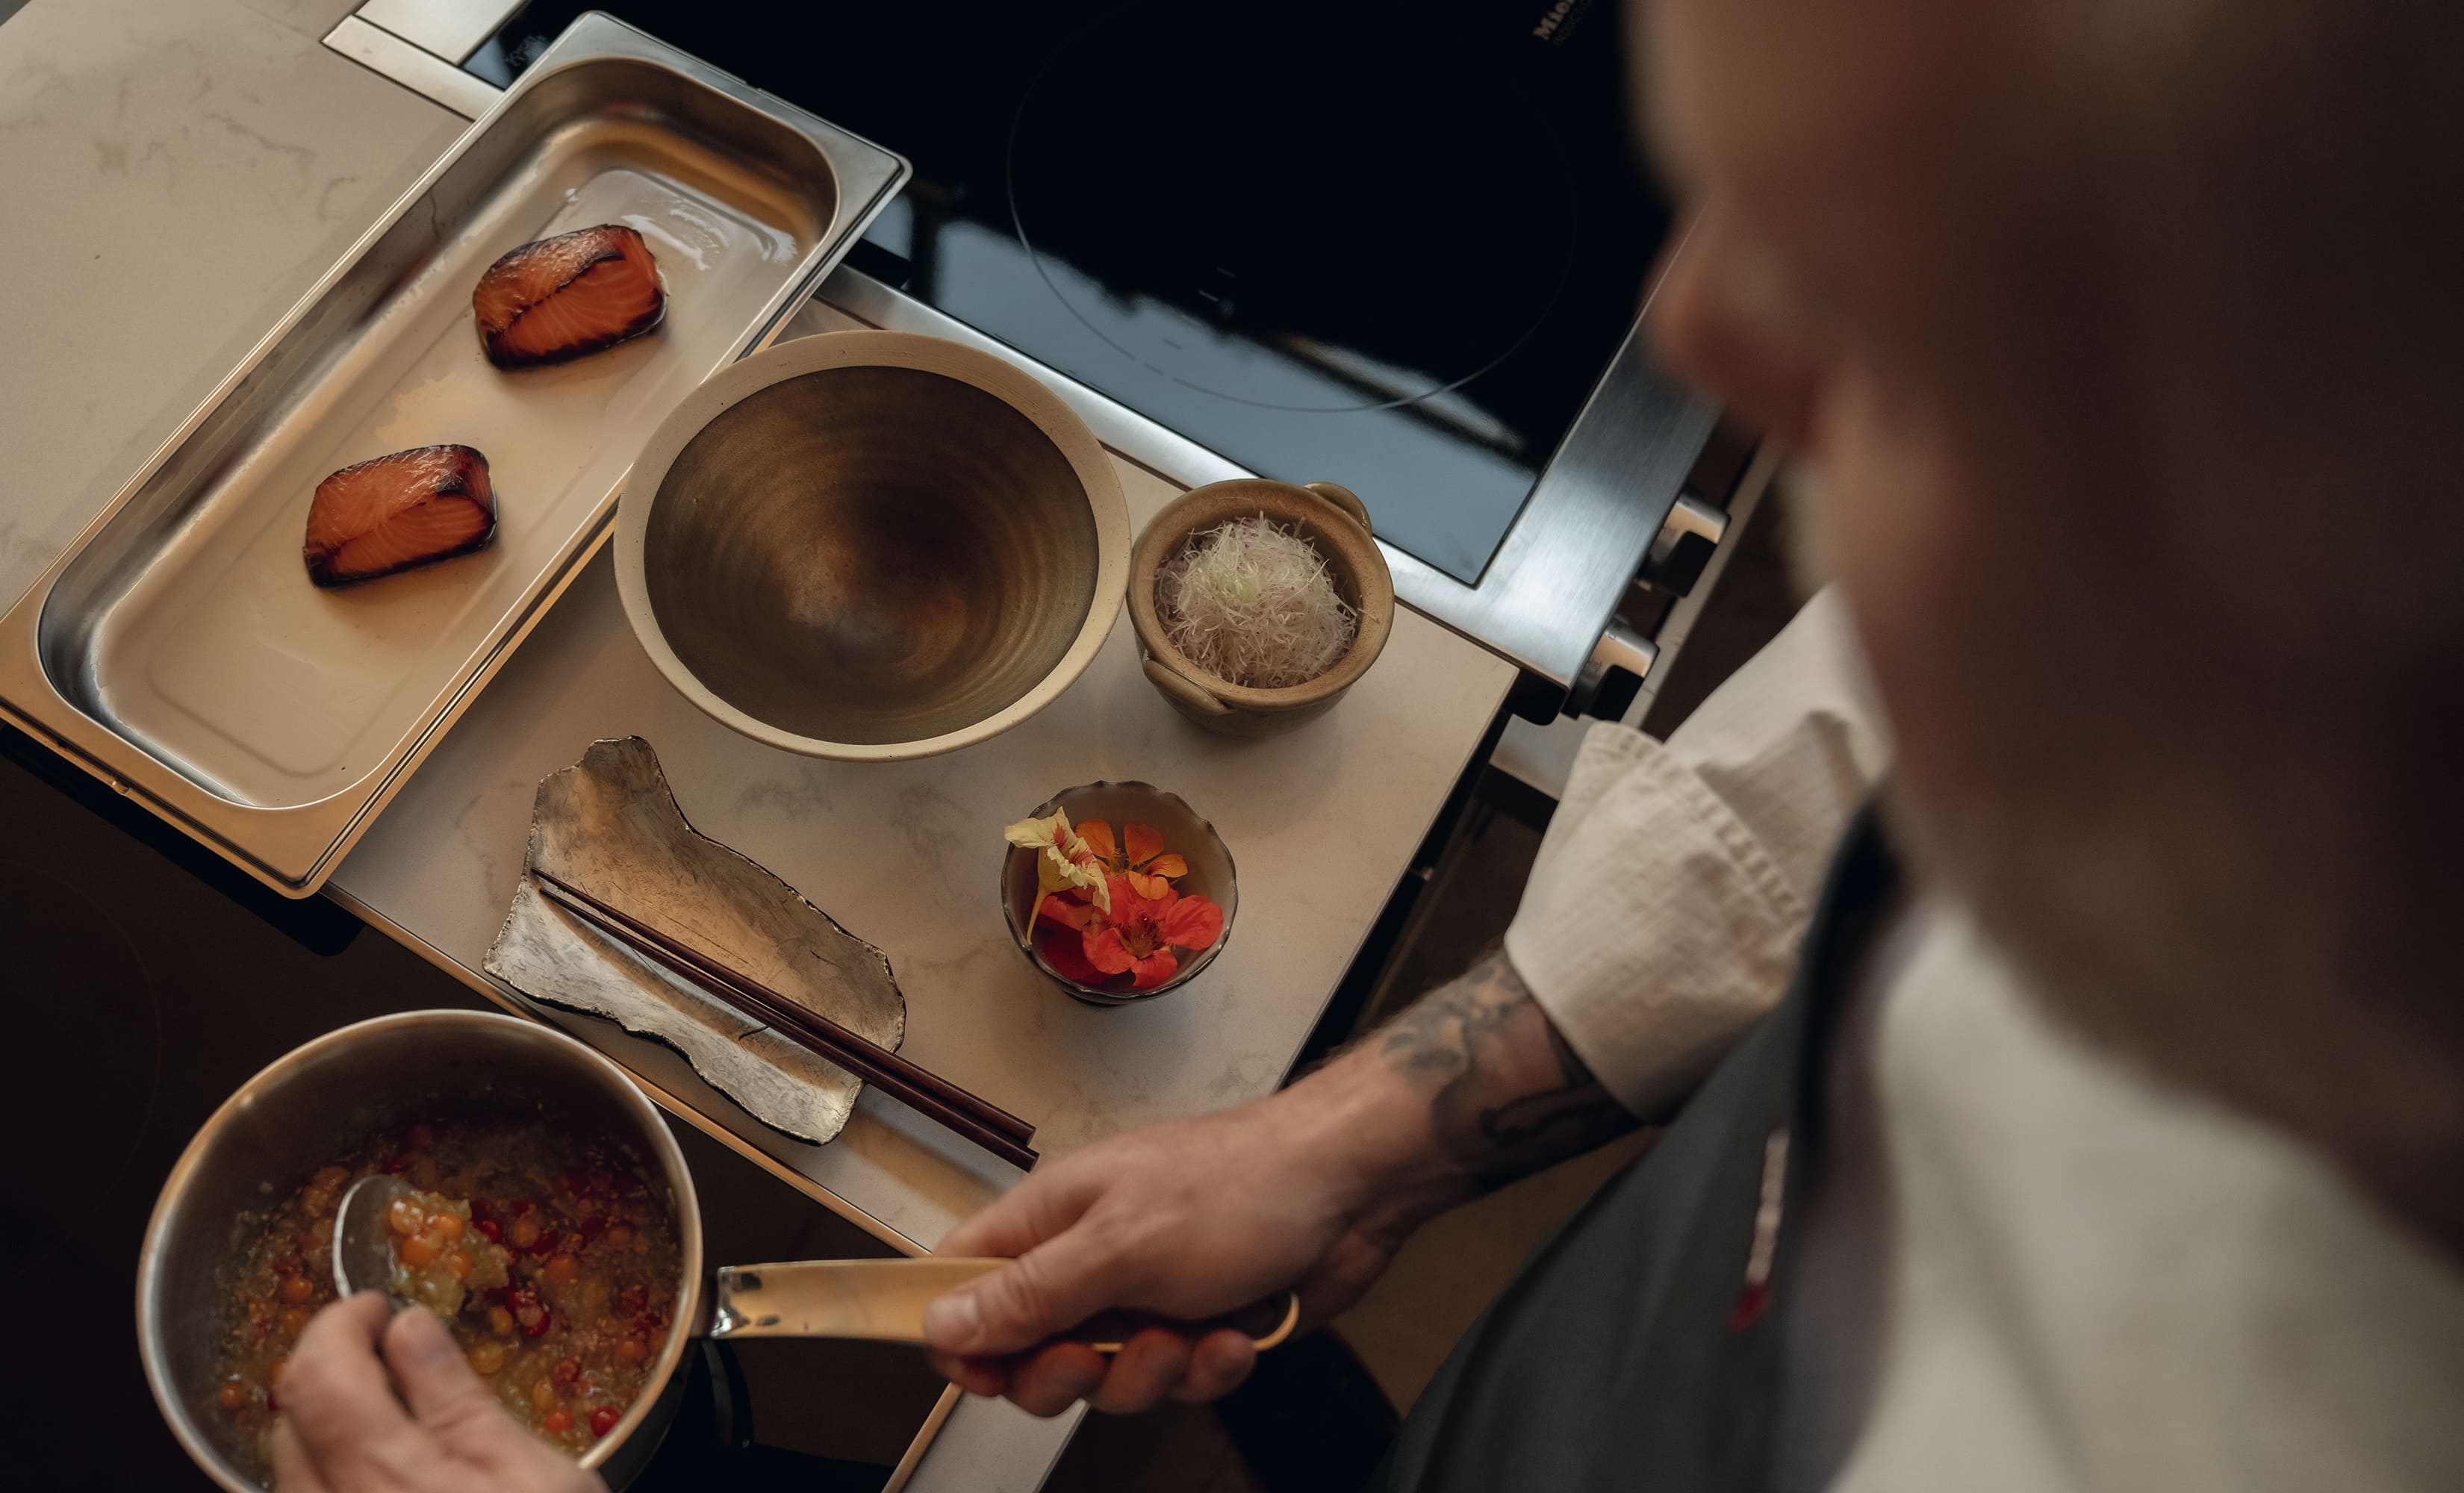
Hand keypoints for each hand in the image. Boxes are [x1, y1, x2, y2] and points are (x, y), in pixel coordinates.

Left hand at [272, 1293, 603, 1492]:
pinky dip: (332, 1480)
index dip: (338, 1324)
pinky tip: (384, 1481)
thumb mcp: (530, 1475)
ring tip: (389, 1413)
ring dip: (327, 1429)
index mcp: (382, 1476)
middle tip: (383, 1348)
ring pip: (290, 1476)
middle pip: (289, 1423)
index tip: (377, 1306)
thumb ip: (457, 1399)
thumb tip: (410, 1328)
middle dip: (328, 1369)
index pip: (317, 1374)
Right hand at [920, 1082, 1415, 1418]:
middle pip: (1026, 1352)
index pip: (960, 1280)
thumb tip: (941, 1323)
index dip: (959, 1337)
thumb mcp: (1121, 1245)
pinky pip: (1176, 1381)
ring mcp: (1143, 1295)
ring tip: (1191, 1336)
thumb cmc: (1239, 1187)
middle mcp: (1089, 1258)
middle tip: (1095, 1359)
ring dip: (1150, 1373)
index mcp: (1051, 1219)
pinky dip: (1208, 1368)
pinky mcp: (1197, 1324)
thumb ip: (1030, 1293)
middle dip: (1064, 1375)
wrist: (1351, 1187)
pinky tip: (1236, 1336)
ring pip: (1105, 1379)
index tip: (987, 1374)